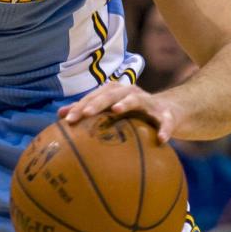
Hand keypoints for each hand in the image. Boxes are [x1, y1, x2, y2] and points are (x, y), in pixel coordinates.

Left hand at [59, 85, 180, 142]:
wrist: (170, 110)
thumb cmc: (134, 112)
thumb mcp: (111, 110)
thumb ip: (88, 110)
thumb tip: (60, 115)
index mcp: (115, 92)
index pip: (94, 96)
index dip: (81, 106)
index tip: (67, 120)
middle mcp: (131, 92)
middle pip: (112, 94)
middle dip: (98, 102)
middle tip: (85, 114)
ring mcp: (149, 101)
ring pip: (137, 99)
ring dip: (126, 103)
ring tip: (116, 110)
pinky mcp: (166, 114)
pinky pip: (166, 121)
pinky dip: (165, 129)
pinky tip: (161, 139)